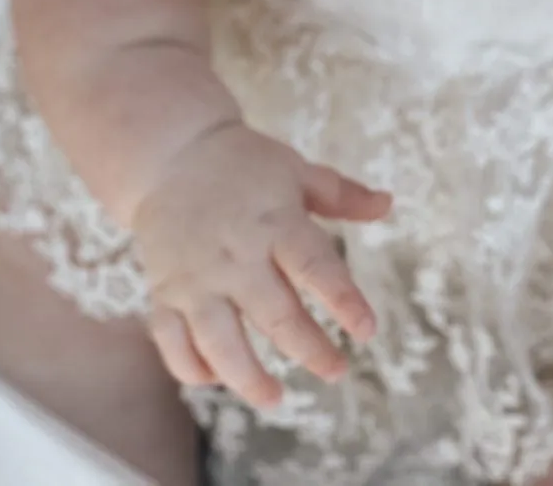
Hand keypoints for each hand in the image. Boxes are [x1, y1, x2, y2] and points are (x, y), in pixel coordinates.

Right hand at [132, 121, 391, 408]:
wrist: (173, 154)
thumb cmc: (244, 164)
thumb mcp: (296, 171)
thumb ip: (341, 195)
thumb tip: (388, 205)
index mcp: (275, 222)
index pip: (316, 267)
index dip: (344, 302)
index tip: (368, 331)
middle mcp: (236, 255)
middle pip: (275, 315)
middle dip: (310, 349)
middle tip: (337, 370)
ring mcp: (195, 278)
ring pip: (220, 342)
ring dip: (248, 378)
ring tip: (275, 398)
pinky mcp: (164, 292)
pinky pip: (173, 343)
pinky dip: (192, 368)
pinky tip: (217, 378)